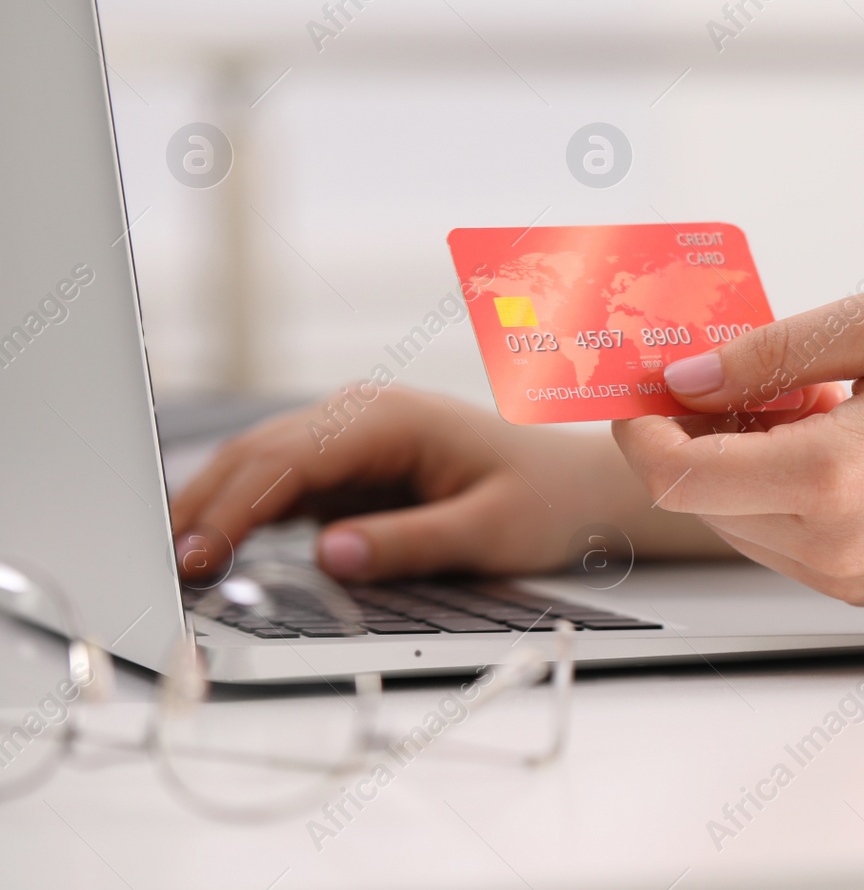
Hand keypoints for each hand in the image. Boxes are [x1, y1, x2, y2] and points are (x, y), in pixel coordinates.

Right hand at [170, 383, 844, 585]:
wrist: (580, 488)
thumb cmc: (545, 502)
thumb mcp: (491, 531)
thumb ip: (414, 542)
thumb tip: (332, 554)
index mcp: (394, 417)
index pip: (292, 457)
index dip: (237, 506)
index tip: (199, 553)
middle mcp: (363, 416)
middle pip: (260, 453)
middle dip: (206, 505)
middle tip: (163, 567)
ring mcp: (351, 437)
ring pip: (260, 464)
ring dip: (213, 507)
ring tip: (170, 562)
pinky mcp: (348, 466)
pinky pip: (280, 484)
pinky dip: (241, 512)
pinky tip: (209, 547)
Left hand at [611, 288, 863, 604]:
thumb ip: (771, 351)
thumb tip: (684, 377)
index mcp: (837, 479)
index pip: (678, 475)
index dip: (640, 429)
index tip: (641, 386)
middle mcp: (835, 548)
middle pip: (698, 499)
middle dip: (691, 435)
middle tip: (729, 372)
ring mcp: (849, 578)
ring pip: (734, 521)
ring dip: (734, 461)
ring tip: (798, 400)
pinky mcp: (863, 587)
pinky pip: (779, 538)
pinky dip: (774, 488)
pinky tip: (822, 437)